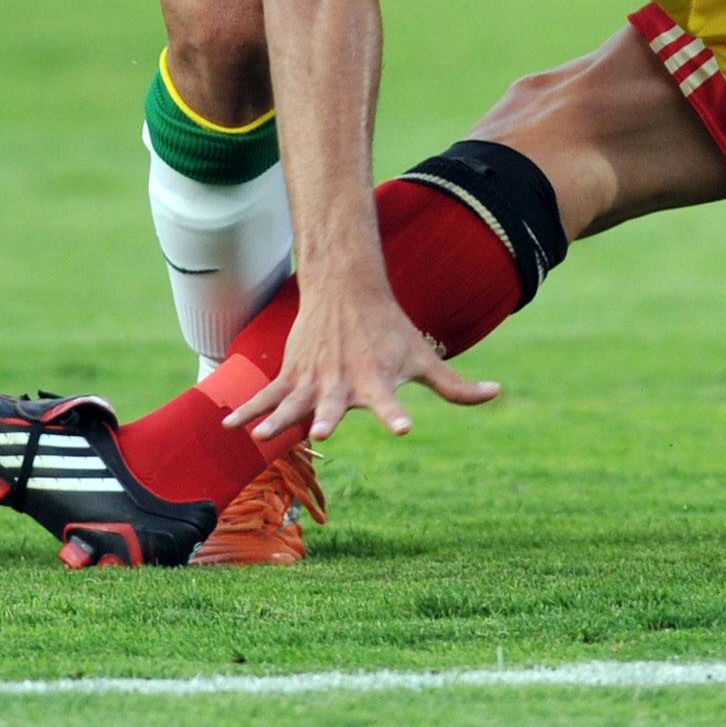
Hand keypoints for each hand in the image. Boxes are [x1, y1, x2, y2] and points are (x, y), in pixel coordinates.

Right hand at [223, 274, 499, 442]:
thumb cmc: (391, 330)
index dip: (396, 415)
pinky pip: (266, 395)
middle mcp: (343, 382)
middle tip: (325, 432)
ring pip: (292, 403)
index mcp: (377, 382)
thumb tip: (497, 393)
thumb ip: (456, 386)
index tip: (405, 428)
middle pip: (333, 405)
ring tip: (261, 437)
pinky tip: (228, 428)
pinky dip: (247, 410)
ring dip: (277, 420)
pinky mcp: (292, 373)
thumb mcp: (425, 358)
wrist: (347, 289)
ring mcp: (313, 378)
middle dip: (326, 418)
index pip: (391, 403)